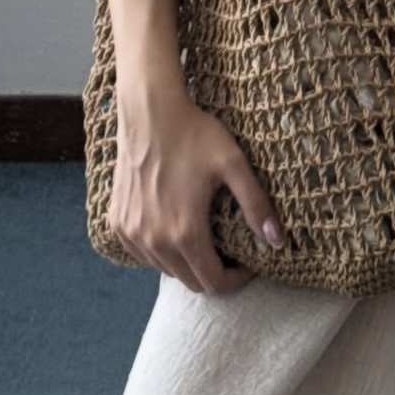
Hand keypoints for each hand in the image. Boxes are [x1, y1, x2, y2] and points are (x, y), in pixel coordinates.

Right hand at [110, 82, 284, 294]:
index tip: (248, 263)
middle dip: (213, 273)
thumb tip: (277, 242)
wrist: (149, 112)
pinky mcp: (117, 222)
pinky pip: (141, 254)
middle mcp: (154, 241)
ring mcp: (131, 234)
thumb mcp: (233, 164)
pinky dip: (160, 251)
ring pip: (165, 269)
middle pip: (190, 281)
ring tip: (203, 238)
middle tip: (228, 251)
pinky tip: (172, 228)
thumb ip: (255, 204)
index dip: (236, 279)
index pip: (213, 282)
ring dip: (186, 263)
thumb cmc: (194, 134)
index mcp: (185, 232)